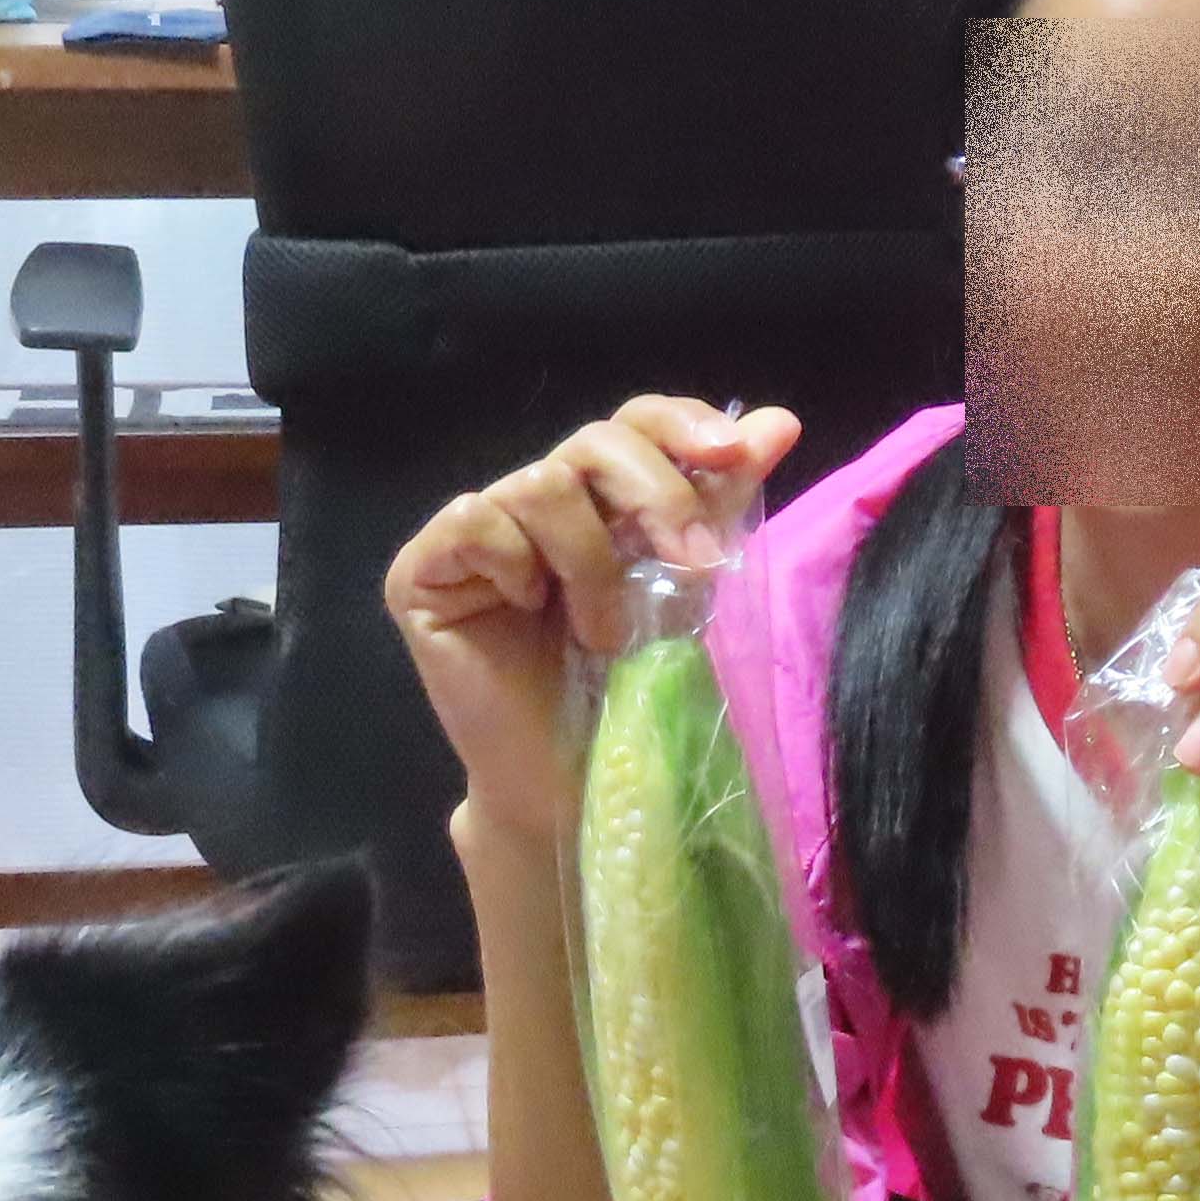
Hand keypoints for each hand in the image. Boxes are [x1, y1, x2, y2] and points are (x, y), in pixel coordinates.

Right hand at [386, 397, 801, 840]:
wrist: (577, 779)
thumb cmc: (629, 689)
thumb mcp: (687, 584)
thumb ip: (720, 504)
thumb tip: (780, 421)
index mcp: (597, 497)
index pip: (634, 422)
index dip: (681, 424)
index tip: (733, 452)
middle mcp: (534, 499)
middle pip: (594, 441)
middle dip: (657, 496)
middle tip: (696, 567)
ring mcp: (474, 530)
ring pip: (541, 484)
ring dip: (590, 562)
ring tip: (603, 632)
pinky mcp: (420, 569)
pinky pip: (475, 520)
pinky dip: (514, 563)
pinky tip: (523, 610)